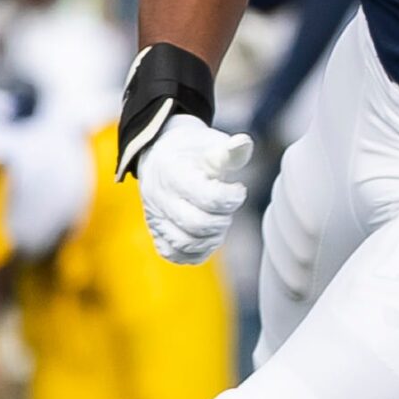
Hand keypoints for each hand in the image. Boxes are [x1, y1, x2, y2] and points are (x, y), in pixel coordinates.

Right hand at [136, 113, 251, 263]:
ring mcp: (155, 217)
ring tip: (220, 221)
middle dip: (223, 220)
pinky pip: (174, 255)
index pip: (209, 198)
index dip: (232, 198)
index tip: (239, 189)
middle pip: (197, 224)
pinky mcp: (156, 232)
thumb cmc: (193, 150)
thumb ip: (229, 151)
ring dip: (211, 238)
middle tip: (228, 207)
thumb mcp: (211, 143)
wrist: (160, 155)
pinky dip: (195, 252)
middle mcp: (160, 198)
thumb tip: (244, 144)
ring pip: (185, 243)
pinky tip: (208, 237)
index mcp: (173, 173)